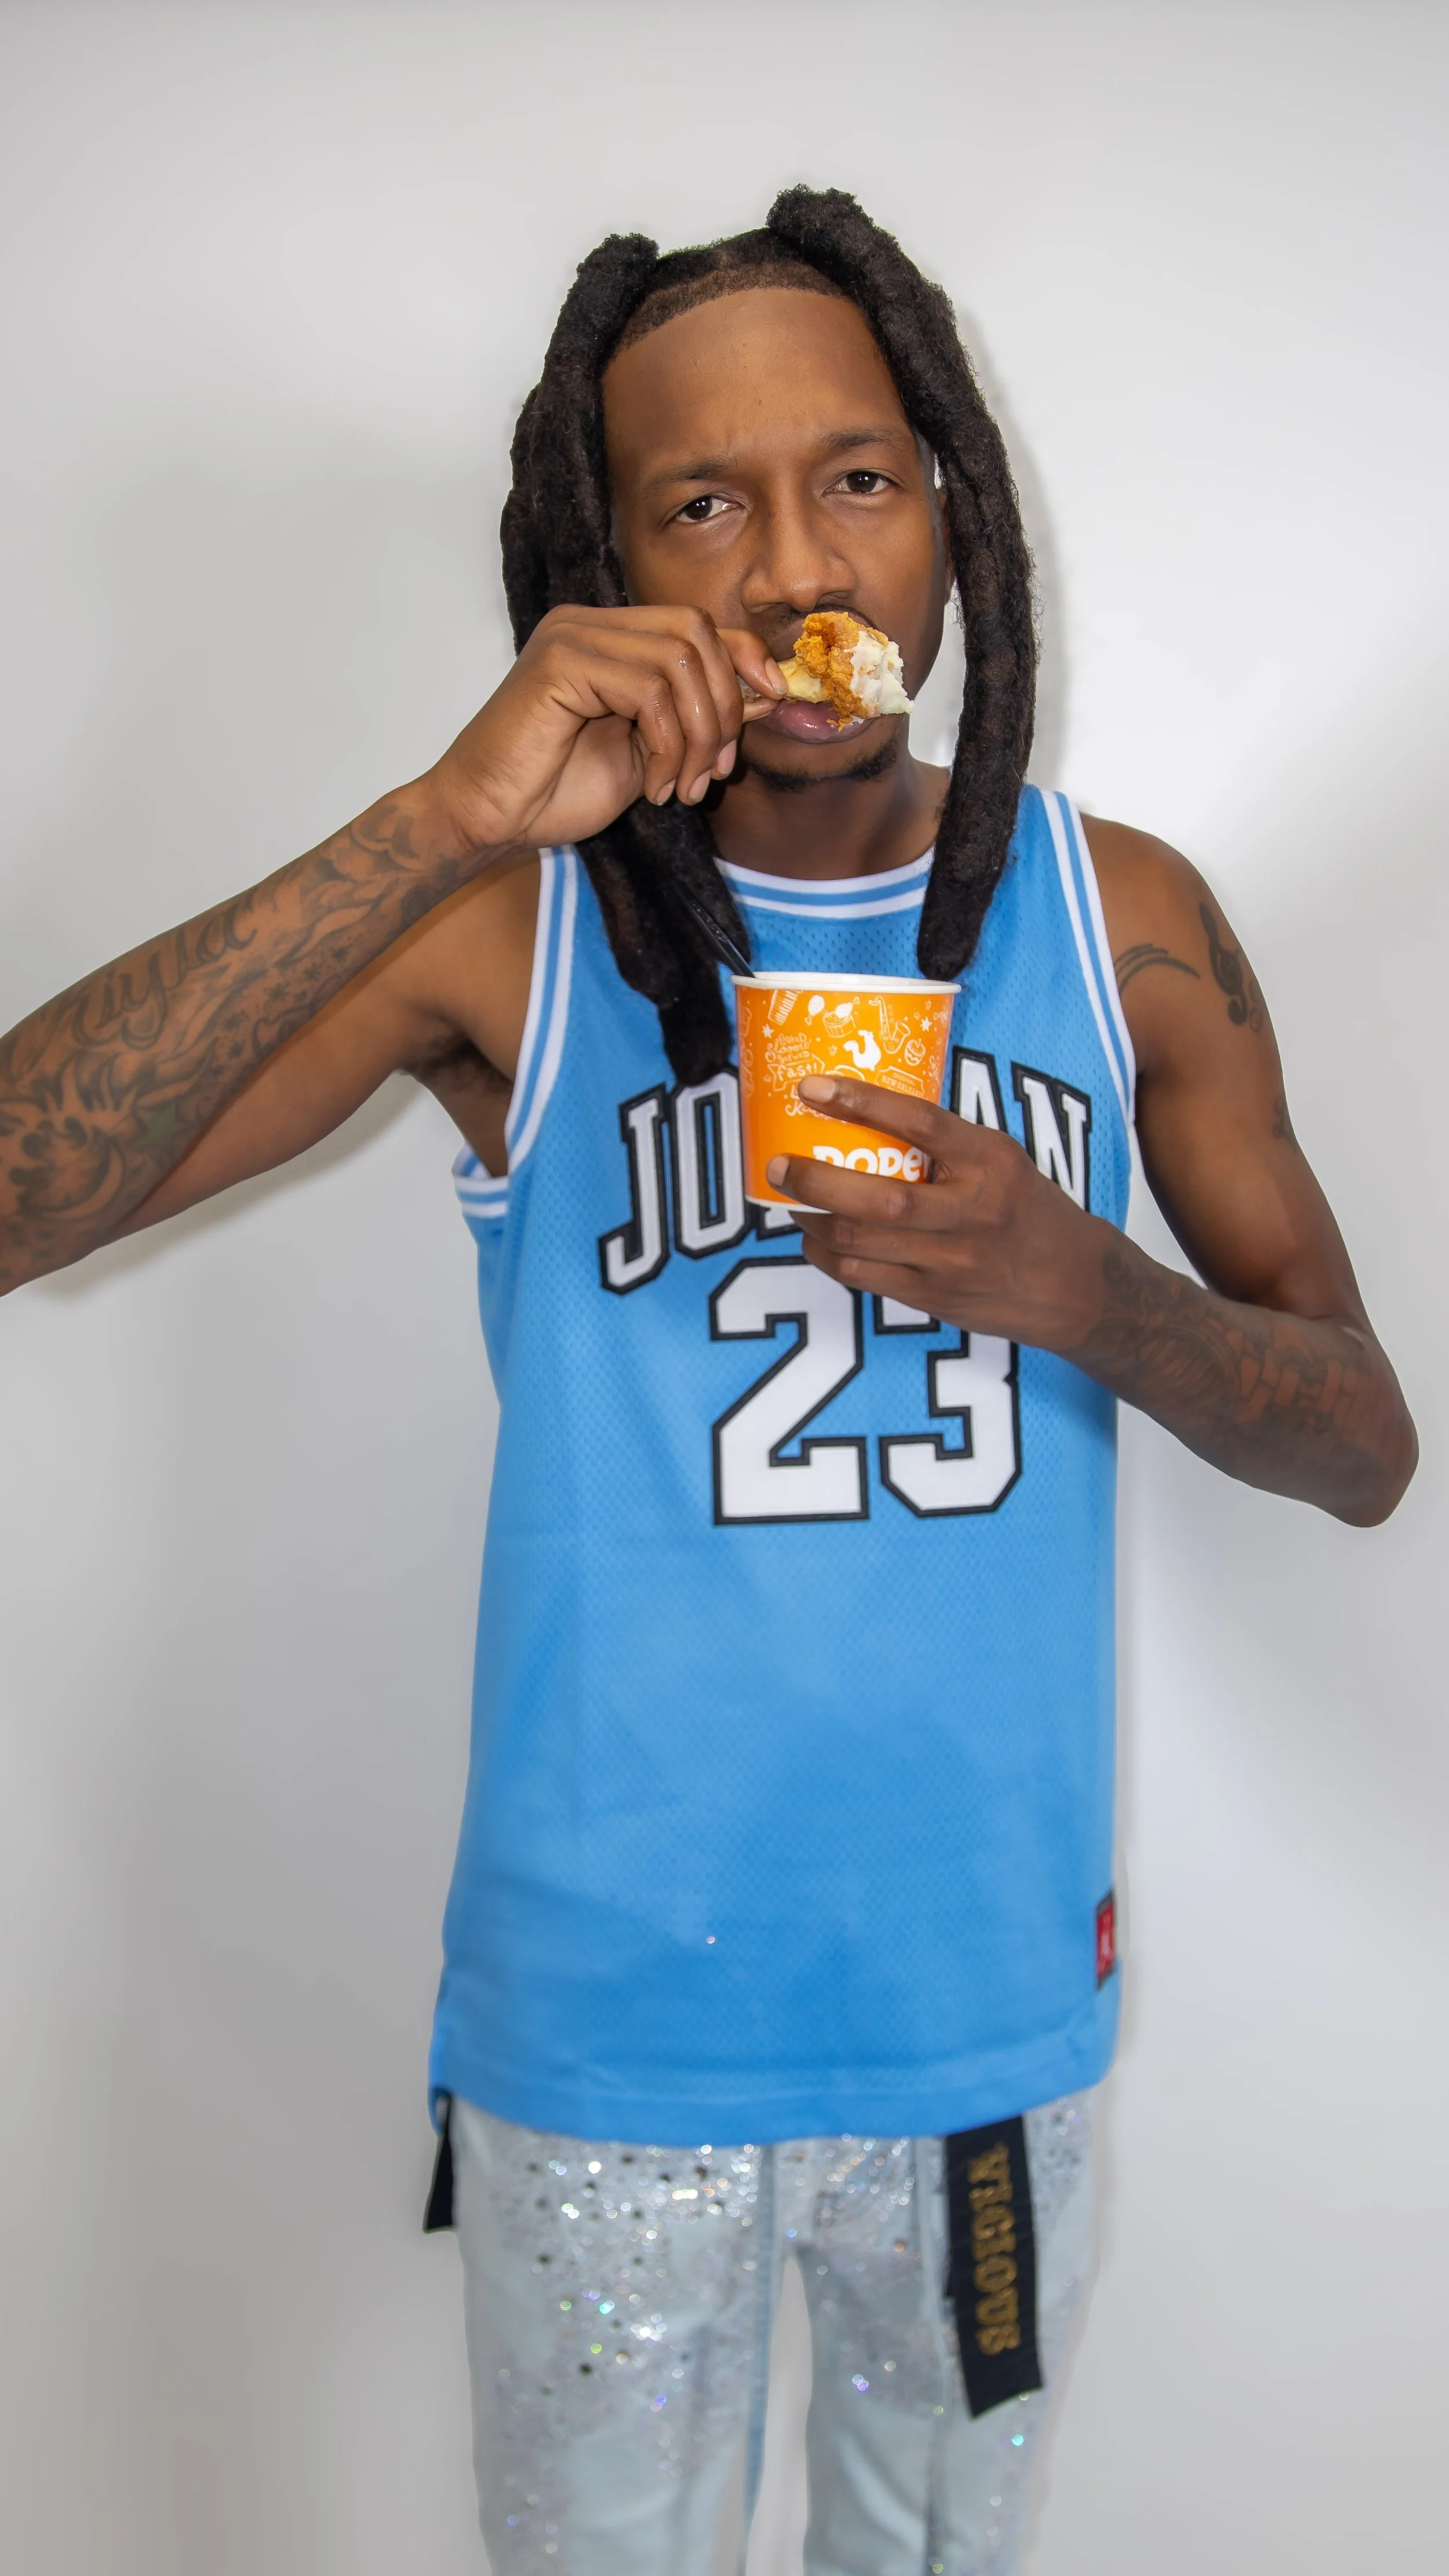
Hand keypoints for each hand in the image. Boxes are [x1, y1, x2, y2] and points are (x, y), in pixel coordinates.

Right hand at [423, 605, 783, 858]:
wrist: (487, 820)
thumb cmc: (554, 791)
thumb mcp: (649, 753)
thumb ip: (695, 718)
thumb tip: (765, 692)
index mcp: (608, 637)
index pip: (696, 623)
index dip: (744, 656)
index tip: (772, 701)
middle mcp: (589, 624)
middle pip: (696, 632)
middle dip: (723, 706)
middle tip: (713, 772)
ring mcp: (571, 636)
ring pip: (679, 661)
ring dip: (697, 735)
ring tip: (681, 787)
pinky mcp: (560, 663)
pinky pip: (648, 691)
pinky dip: (666, 744)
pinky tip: (653, 786)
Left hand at [769, 1076, 1107, 1352]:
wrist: (1075, 1287)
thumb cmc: (1029, 1212)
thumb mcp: (1004, 1160)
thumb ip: (948, 1143)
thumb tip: (868, 1116)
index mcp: (990, 1162)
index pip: (920, 1123)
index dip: (861, 1102)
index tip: (812, 1087)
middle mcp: (971, 1212)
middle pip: (877, 1198)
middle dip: (815, 1178)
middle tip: (777, 1163)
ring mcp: (950, 1261)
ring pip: (860, 1242)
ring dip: (812, 1220)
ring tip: (789, 1200)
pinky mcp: (934, 1298)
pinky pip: (862, 1276)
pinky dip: (828, 1255)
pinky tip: (816, 1239)